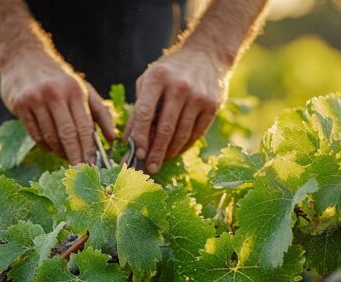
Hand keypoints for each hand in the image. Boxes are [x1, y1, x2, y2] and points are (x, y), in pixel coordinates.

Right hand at [0, 50, 114, 163]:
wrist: (23, 57)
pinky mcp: (20, 105)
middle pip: (67, 134)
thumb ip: (100, 113)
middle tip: (81, 172)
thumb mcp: (82, 89)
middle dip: (76, 156)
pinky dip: (45, 145)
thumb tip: (112, 139)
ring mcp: (35, 99)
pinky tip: (52, 147)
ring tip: (67, 157)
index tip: (93, 166)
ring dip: (60, 152)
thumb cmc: (59, 78)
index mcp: (74, 90)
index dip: (89, 149)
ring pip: (50, 137)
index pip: (84, 126)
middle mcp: (55, 94)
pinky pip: (35, 134)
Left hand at [126, 48, 228, 173]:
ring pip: (181, 134)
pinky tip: (175, 152)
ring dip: (170, 152)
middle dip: (156, 153)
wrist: (207, 54)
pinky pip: (196, 133)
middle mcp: (178, 87)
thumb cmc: (170, 71)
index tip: (136, 154)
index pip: (145, 113)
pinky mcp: (212, 105)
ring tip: (161, 162)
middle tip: (149, 168)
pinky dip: (184, 146)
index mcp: (157, 78)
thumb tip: (128, 140)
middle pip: (165, 129)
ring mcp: (198, 96)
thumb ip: (139, 108)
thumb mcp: (150, 81)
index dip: (140, 137)